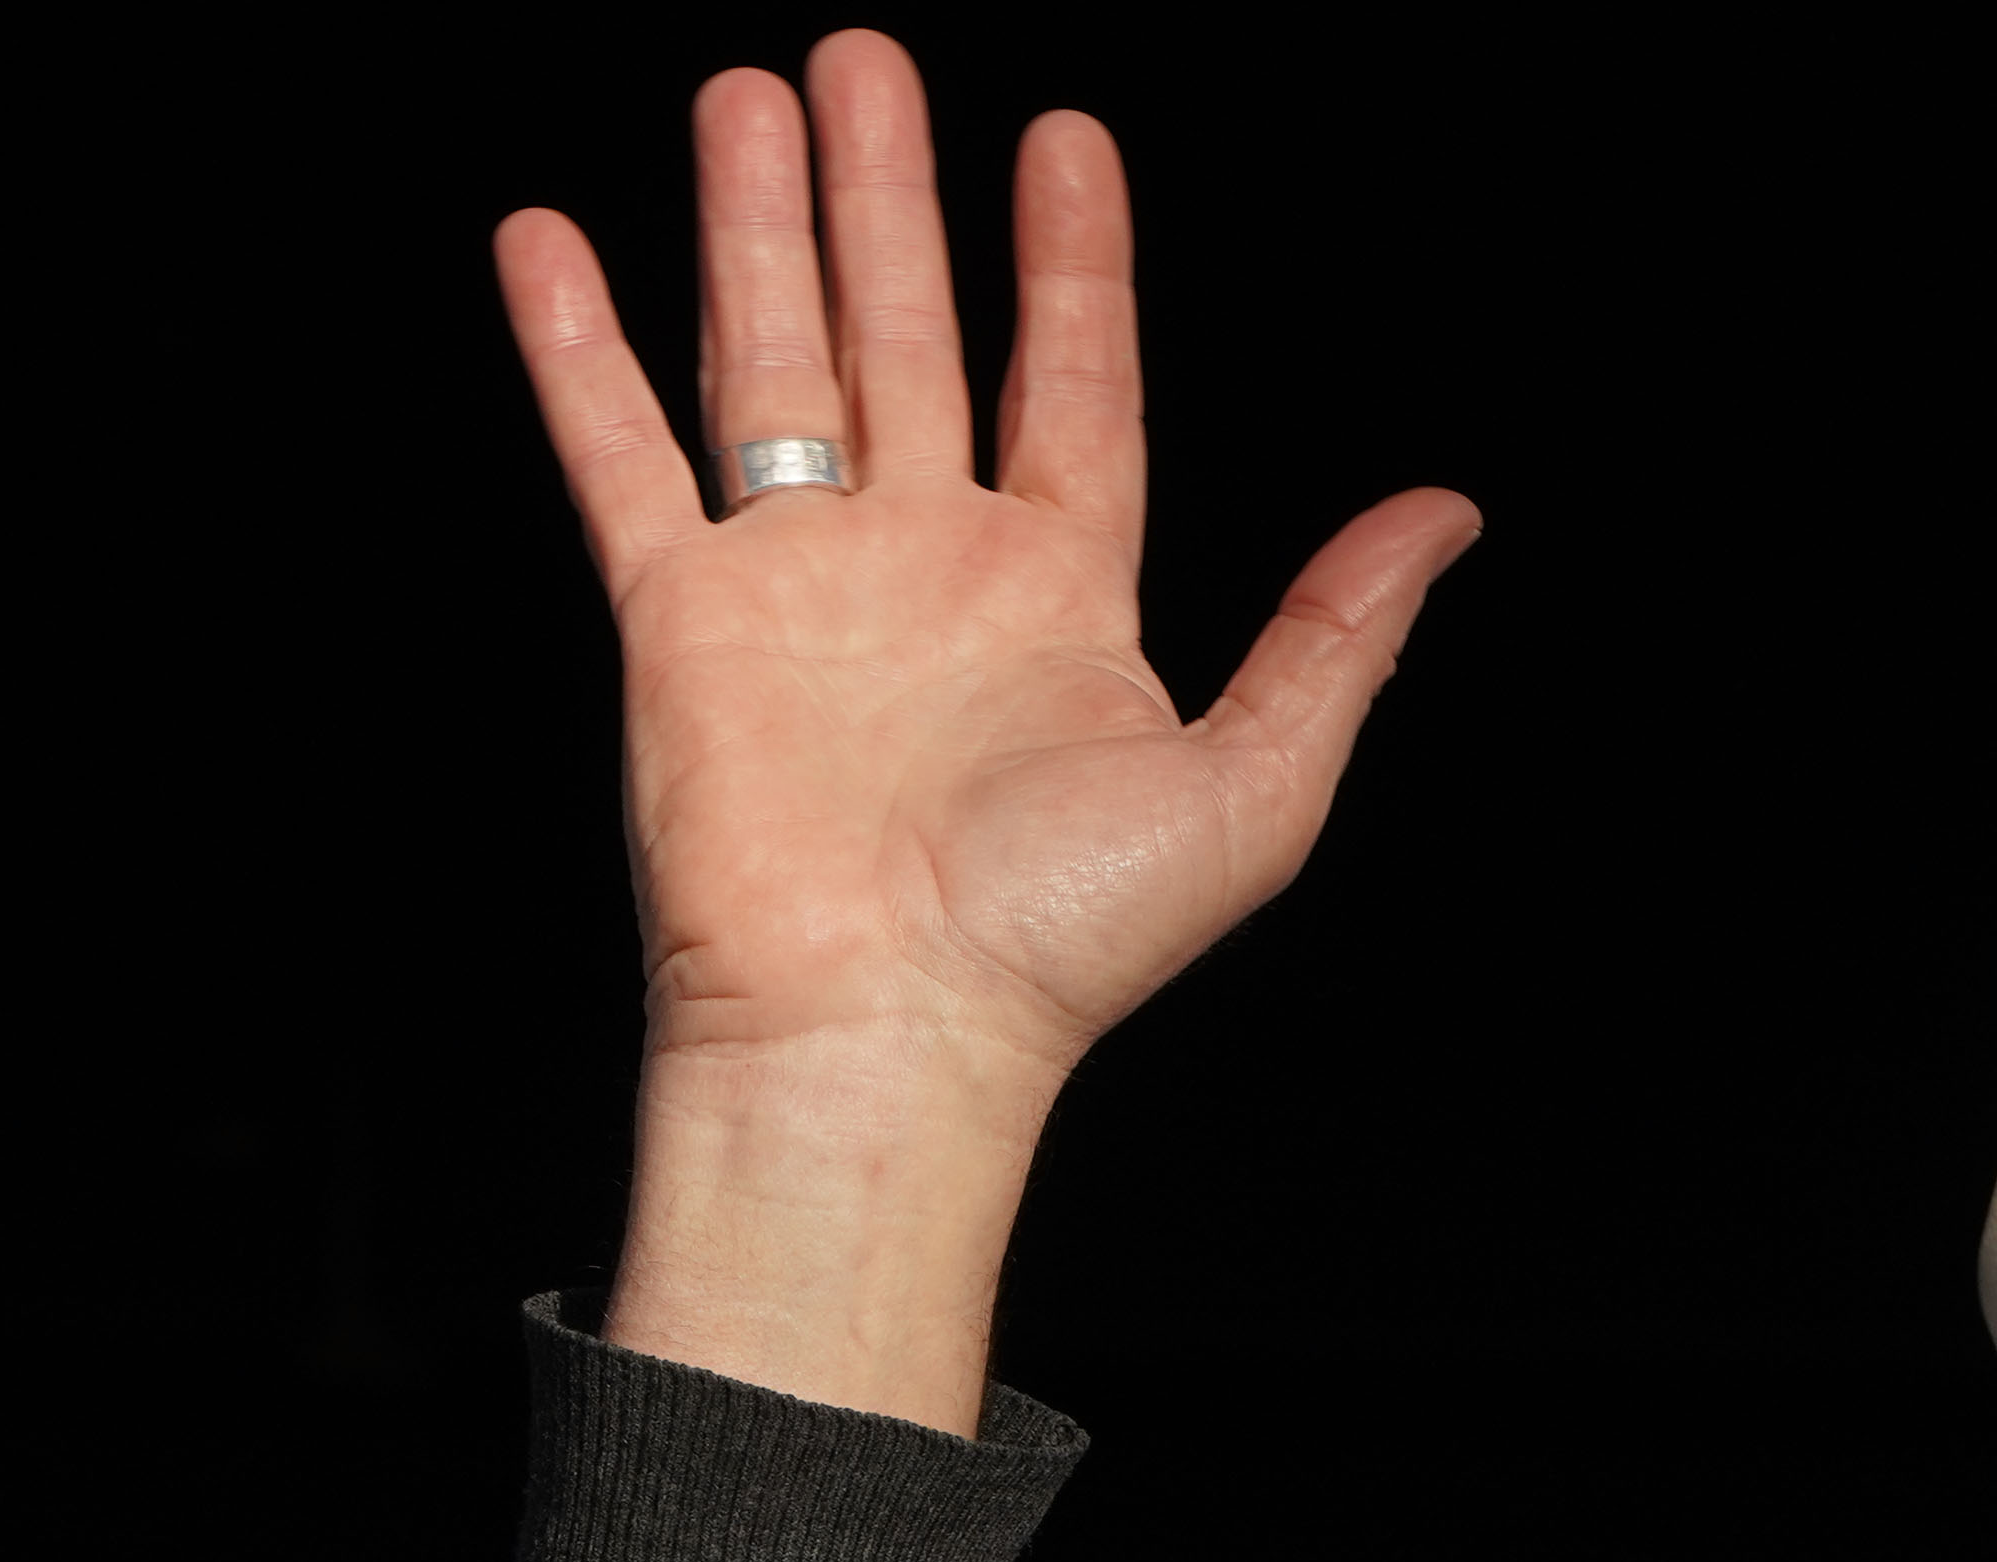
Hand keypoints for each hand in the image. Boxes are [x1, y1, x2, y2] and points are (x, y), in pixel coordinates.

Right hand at [495, 32, 1478, 1427]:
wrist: (891, 1029)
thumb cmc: (1064, 944)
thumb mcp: (1258, 781)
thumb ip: (1338, 635)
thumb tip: (1447, 513)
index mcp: (1061, 598)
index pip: (1072, 386)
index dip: (1070, 264)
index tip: (1066, 139)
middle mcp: (926, 569)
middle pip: (908, 335)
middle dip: (890, 194)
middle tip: (865, 56)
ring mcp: (799, 584)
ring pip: (773, 358)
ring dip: (759, 223)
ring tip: (748, 91)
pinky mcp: (682, 618)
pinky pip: (623, 455)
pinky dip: (578, 350)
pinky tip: (550, 242)